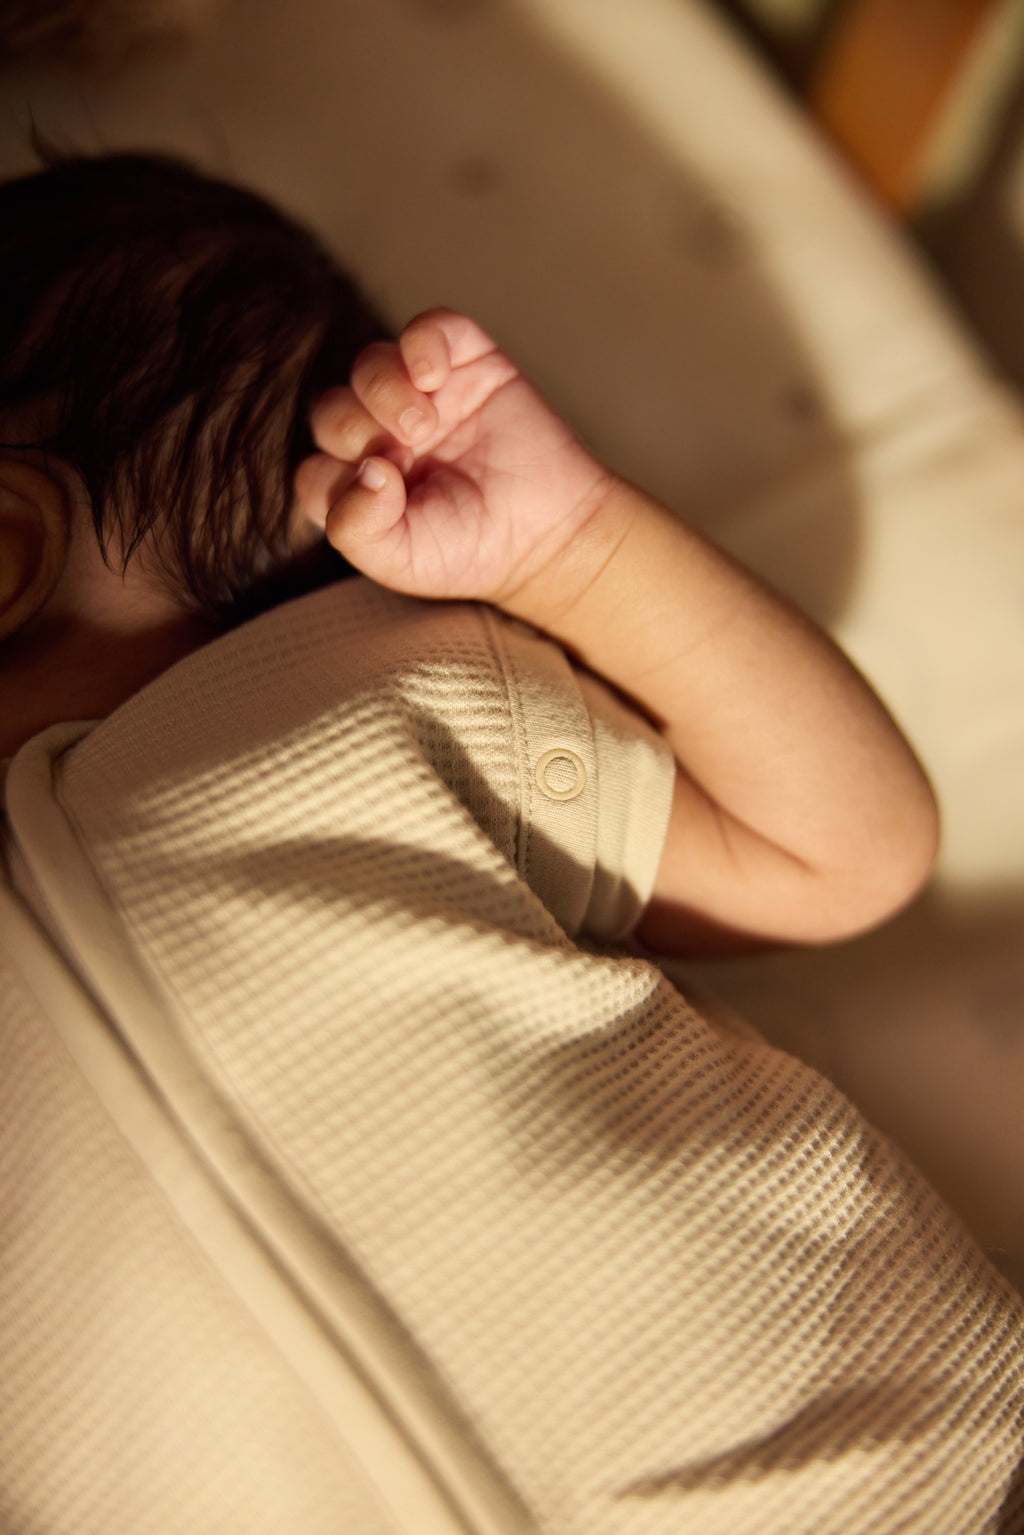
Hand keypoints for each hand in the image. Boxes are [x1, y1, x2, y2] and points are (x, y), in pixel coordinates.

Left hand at [295, 309, 615, 612]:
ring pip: (369, 364)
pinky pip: (427, 328)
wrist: (551, 532)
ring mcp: (422, 396)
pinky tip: (432, 376)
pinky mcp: (465, 363)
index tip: (387, 499)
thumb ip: (355, 528)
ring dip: (381, 388)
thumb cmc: (471, 550)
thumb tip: (364, 468)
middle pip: (332, 410)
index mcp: (359, 487)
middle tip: (404, 456)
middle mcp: (382, 437)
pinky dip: (421, 343)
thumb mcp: (400, 560)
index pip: (314, 470)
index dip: (336, 480)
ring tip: (424, 424)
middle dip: (355, 430)